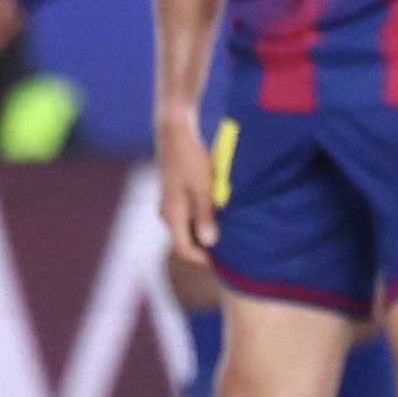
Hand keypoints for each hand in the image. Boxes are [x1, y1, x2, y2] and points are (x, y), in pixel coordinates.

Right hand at [156, 116, 217, 265]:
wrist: (176, 133)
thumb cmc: (191, 159)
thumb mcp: (203, 188)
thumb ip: (206, 216)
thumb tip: (209, 242)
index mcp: (172, 215)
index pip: (184, 250)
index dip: (203, 260)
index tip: (223, 262)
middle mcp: (167, 213)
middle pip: (185, 242)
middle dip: (205, 249)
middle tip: (230, 250)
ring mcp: (170, 204)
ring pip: (187, 229)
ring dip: (205, 234)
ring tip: (228, 233)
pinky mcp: (175, 195)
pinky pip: (188, 217)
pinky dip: (202, 221)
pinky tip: (219, 215)